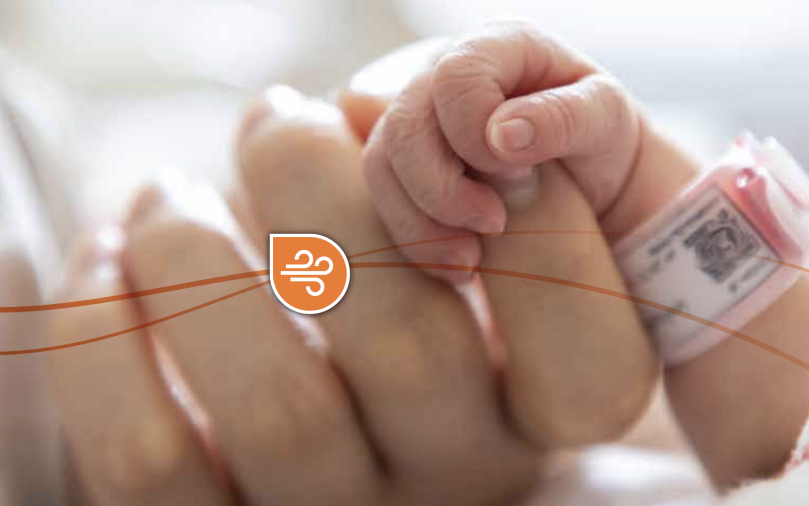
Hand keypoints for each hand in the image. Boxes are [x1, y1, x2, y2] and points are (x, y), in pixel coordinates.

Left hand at [46, 79, 654, 504]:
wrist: (294, 428)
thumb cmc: (393, 312)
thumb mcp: (461, 270)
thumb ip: (450, 194)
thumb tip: (353, 112)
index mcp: (530, 423)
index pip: (589, 356)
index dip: (542, 230)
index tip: (457, 139)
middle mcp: (447, 483)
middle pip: (412, 352)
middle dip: (327, 193)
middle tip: (279, 118)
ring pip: (279, 405)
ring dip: (198, 252)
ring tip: (169, 194)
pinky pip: (151, 453)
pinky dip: (103, 331)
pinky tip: (111, 261)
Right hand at [356, 21, 699, 283]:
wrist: (591, 178)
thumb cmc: (600, 137)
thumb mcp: (606, 119)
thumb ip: (562, 117)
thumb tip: (501, 135)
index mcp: (497, 46)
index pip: (455, 78)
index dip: (475, 132)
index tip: (521, 170)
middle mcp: (444, 75)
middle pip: (404, 126)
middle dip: (443, 190)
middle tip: (495, 224)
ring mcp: (419, 119)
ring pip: (383, 166)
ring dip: (423, 224)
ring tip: (473, 260)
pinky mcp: (407, 165)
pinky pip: (385, 200)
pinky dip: (417, 241)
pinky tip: (460, 264)